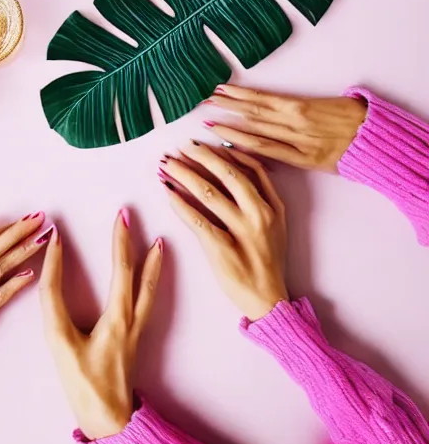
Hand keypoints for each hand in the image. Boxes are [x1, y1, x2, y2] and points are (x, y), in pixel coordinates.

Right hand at [39, 212, 162, 440]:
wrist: (108, 419)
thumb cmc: (83, 383)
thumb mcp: (60, 340)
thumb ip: (53, 298)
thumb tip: (53, 257)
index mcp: (118, 317)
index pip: (115, 269)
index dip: (107, 242)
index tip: (85, 224)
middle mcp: (134, 319)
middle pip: (138, 271)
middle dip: (131, 240)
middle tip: (126, 213)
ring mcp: (138, 329)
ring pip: (151, 287)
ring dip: (154, 261)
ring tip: (160, 240)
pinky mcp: (136, 338)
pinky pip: (151, 301)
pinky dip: (154, 281)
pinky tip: (152, 277)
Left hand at [160, 144, 286, 320]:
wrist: (268, 300)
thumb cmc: (268, 260)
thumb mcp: (276, 224)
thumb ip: (262, 195)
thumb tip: (232, 165)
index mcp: (273, 206)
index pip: (249, 167)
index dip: (223, 152)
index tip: (204, 143)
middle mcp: (259, 215)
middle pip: (227, 174)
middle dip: (200, 156)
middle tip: (180, 147)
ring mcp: (242, 232)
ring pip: (209, 193)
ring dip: (184, 175)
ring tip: (167, 166)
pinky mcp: (222, 250)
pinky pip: (197, 220)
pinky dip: (180, 204)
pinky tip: (168, 193)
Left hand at [203, 85, 366, 171]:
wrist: (377, 140)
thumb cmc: (355, 117)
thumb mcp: (327, 102)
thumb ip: (300, 105)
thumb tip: (279, 104)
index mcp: (301, 105)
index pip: (262, 98)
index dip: (239, 95)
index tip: (220, 90)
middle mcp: (296, 122)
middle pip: (254, 114)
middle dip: (228, 108)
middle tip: (204, 103)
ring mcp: (298, 143)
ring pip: (258, 134)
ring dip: (232, 128)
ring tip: (210, 123)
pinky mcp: (304, 160)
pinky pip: (272, 155)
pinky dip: (251, 150)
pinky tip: (234, 146)